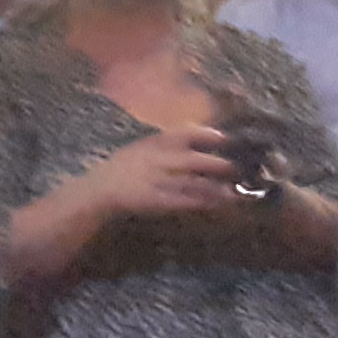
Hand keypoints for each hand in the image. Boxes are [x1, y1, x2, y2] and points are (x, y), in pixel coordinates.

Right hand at [76, 127, 242, 215]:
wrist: (100, 189)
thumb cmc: (127, 165)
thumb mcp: (144, 146)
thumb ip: (169, 141)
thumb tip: (205, 135)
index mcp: (153, 143)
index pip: (182, 134)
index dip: (206, 135)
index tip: (225, 138)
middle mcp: (155, 160)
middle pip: (192, 161)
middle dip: (217, 165)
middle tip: (237, 168)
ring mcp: (155, 181)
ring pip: (192, 184)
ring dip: (216, 188)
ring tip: (235, 191)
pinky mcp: (155, 200)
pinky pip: (183, 201)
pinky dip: (203, 202)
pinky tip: (218, 203)